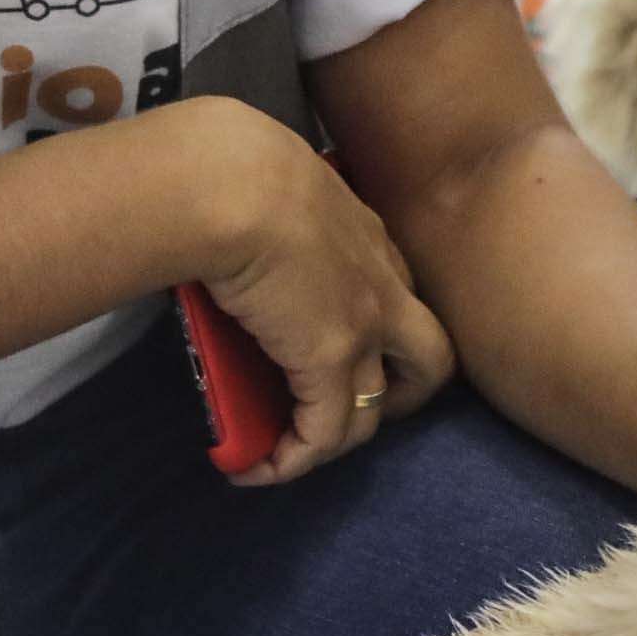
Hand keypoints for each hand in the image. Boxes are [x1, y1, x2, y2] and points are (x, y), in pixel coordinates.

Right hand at [183, 101, 454, 486]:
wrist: (230, 181)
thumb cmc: (229, 166)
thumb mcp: (265, 183)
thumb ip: (260, 210)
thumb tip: (210, 221)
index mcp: (364, 233)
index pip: (391, 289)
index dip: (373, 327)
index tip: (334, 340)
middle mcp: (380, 282)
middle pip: (427, 355)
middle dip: (401, 391)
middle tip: (349, 406)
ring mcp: (364, 327)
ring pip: (380, 405)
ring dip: (340, 435)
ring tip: (294, 449)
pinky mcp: (329, 363)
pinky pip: (323, 434)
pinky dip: (293, 459)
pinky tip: (259, 469)